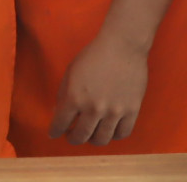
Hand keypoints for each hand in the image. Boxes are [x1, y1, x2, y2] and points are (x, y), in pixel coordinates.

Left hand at [50, 27, 149, 145]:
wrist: (122, 47)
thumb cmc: (92, 56)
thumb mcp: (70, 73)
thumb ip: (64, 95)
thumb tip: (60, 114)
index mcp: (74, 97)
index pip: (61, 124)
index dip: (55, 131)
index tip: (54, 133)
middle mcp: (93, 108)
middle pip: (81, 136)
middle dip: (73, 138)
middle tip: (71, 136)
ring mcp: (114, 112)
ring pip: (102, 139)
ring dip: (93, 140)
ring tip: (90, 135)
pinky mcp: (132, 111)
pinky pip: (122, 133)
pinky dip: (113, 135)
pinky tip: (108, 130)